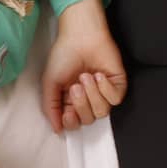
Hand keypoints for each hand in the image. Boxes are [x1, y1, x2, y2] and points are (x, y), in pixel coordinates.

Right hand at [41, 0, 128, 133]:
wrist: (80, 37)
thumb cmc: (63, 56)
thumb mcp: (49, 82)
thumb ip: (50, 107)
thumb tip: (56, 130)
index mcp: (70, 100)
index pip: (74, 123)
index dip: (71, 121)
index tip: (67, 113)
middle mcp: (88, 99)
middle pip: (88, 119)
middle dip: (81, 103)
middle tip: (75, 85)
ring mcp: (103, 93)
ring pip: (102, 111)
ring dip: (92, 94)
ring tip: (86, 76)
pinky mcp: (117, 86)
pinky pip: (115, 100)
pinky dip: (105, 88)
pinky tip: (98, 75)